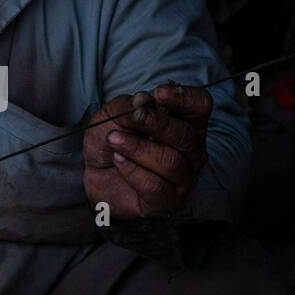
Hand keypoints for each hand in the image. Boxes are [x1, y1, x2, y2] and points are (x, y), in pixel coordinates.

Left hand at [83, 83, 212, 219]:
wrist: (94, 174)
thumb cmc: (111, 142)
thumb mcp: (111, 117)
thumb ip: (126, 107)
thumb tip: (143, 101)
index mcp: (185, 123)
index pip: (200, 106)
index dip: (184, 98)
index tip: (159, 93)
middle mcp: (191, 150)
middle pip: (186, 135)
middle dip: (158, 124)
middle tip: (136, 117)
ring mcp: (182, 177)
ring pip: (171, 161)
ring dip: (138, 148)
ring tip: (114, 140)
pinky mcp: (167, 200)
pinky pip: (155, 186)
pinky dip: (132, 170)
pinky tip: (117, 160)